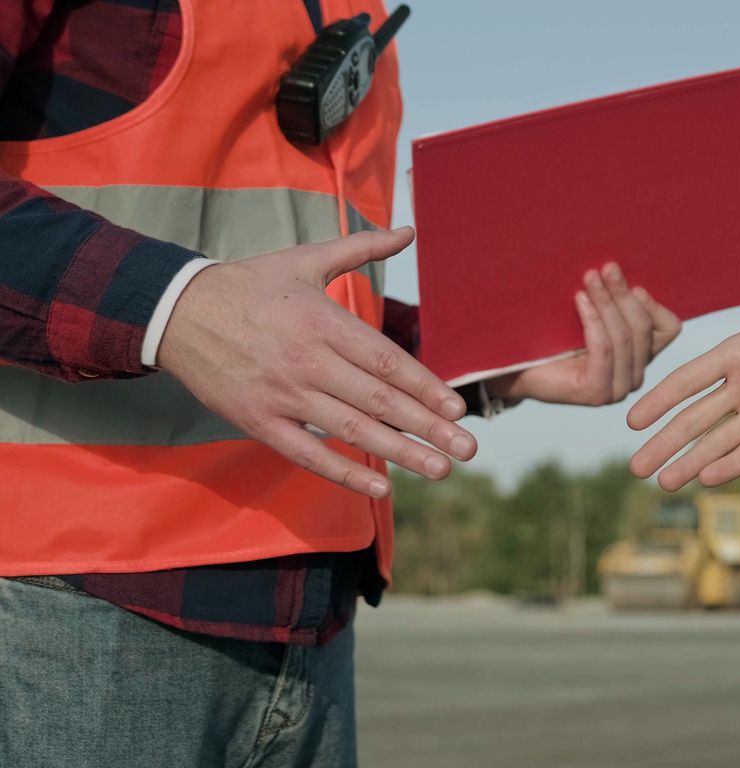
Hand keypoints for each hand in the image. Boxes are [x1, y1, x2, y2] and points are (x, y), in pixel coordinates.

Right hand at [159, 227, 475, 498]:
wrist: (174, 311)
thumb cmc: (250, 284)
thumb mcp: (306, 258)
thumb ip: (361, 248)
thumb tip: (408, 230)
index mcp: (324, 322)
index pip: (387, 362)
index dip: (425, 388)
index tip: (457, 409)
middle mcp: (308, 361)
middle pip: (379, 401)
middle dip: (427, 428)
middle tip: (467, 450)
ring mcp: (283, 395)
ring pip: (351, 430)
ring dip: (399, 453)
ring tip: (440, 471)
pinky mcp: (258, 421)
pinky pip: (307, 453)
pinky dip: (344, 472)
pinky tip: (381, 488)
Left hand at [484, 262, 680, 405]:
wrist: (515, 366)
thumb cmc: (551, 334)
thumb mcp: (590, 310)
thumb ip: (613, 298)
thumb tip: (622, 265)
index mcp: (640, 354)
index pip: (669, 328)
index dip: (654, 304)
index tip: (633, 283)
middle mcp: (634, 375)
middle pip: (643, 328)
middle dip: (623, 295)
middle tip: (606, 268)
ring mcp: (617, 388)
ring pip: (624, 338)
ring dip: (607, 303)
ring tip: (589, 278)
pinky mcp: (596, 393)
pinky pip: (604, 350)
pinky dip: (593, 322)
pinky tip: (580, 300)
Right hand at [628, 282, 739, 490]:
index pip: (692, 378)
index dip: (662, 398)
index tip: (634, 420)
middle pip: (697, 418)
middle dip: (666, 442)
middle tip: (636, 469)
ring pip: (720, 442)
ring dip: (692, 463)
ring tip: (663, 485)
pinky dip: (733, 465)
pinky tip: (707, 480)